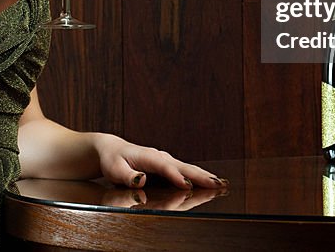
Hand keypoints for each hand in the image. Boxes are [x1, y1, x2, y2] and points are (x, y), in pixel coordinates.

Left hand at [94, 134, 228, 190]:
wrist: (113, 149)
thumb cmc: (113, 160)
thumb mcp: (114, 169)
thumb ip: (127, 176)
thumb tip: (140, 180)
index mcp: (148, 157)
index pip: (165, 167)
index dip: (176, 177)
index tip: (188, 186)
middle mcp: (160, 157)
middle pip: (183, 167)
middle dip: (200, 176)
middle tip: (218, 184)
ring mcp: (166, 160)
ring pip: (188, 168)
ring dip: (204, 176)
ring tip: (221, 184)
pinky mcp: (168, 165)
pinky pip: (186, 171)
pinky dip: (199, 176)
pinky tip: (210, 182)